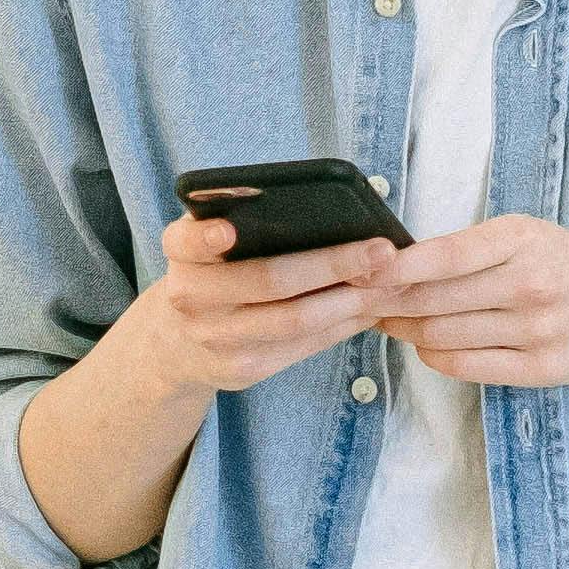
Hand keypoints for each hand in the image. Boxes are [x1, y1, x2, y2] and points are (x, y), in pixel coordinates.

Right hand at [132, 207, 402, 396]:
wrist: (177, 344)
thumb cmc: (212, 273)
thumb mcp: (206, 241)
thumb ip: (236, 214)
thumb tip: (310, 198)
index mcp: (181, 253)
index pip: (186, 241)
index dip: (205, 238)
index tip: (228, 232)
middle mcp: (190, 298)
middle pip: (269, 280)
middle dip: (333, 264)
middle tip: (382, 251)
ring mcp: (217, 339)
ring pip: (295, 320)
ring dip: (351, 301)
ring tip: (391, 282)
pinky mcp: (243, 369)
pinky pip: (304, 346)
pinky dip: (343, 325)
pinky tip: (372, 308)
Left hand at [379, 217, 568, 485]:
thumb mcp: (532, 235)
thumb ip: (476, 248)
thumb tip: (399, 263)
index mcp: (525, 239)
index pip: (445, 255)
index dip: (395, 266)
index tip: (360, 269)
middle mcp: (531, 285)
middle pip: (434, 299)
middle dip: (387, 301)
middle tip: (359, 299)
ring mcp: (537, 331)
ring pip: (443, 334)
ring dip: (404, 328)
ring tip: (386, 319)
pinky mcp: (541, 369)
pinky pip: (466, 366)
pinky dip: (434, 354)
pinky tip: (424, 343)